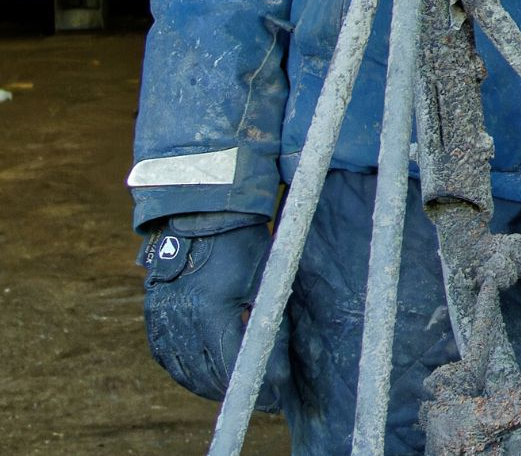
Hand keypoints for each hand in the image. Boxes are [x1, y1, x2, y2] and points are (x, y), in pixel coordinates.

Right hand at [141, 214, 280, 406]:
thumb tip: (275, 360)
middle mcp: (181, 320)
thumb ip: (264, 322)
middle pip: (207, 375)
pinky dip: (182, 370)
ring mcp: (162, 317)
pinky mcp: (153, 313)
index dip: (255, 386)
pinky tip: (199, 376)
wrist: (202, 213)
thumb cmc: (242, 243)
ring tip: (232, 391)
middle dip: (234, 391)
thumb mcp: (262, 281)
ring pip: (183, 369)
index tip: (273, 397)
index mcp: (212, 313)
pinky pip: (164, 354)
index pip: (234, 367)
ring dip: (208, 386)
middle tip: (259, 396)